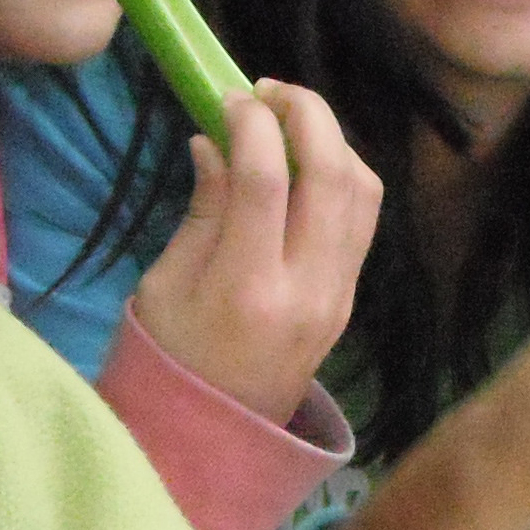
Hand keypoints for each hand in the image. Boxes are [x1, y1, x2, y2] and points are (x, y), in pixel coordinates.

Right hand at [128, 80, 381, 427]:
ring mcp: (338, 295)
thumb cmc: (171, 358)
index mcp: (246, 290)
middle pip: (331, 173)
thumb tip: (217, 140)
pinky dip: (343, 173)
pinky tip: (306, 162)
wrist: (215, 437)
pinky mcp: (349, 297)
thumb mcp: (166, 283)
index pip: (266, 180)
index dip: (250, 123)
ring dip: (332, 139)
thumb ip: (203, 209)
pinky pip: (363, 218)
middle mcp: (306, 290)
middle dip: (306, 113)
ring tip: (288, 120)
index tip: (227, 97)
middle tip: (269, 91)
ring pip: (362, 190)